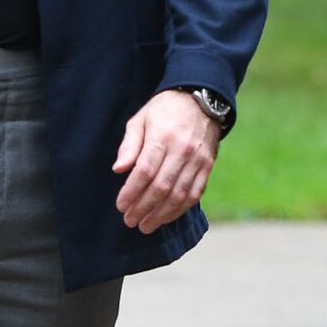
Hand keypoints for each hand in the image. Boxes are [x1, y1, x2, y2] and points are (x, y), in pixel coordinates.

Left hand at [113, 89, 219, 233]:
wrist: (201, 100)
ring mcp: (198, 160)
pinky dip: (180, 209)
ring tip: (146, 226)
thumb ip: (129, 145)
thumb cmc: (164, 110)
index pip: (145, 171)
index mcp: (162, 137)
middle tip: (130, 220)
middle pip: (161, 187)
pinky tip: (167, 217)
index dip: (131, 192)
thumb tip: (119, 170)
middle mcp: (182, 150)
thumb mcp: (140, 120)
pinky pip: (195, 194)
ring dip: (161, 214)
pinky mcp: (208, 166)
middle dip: (143, 208)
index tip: (120, 205)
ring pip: (179, 195)